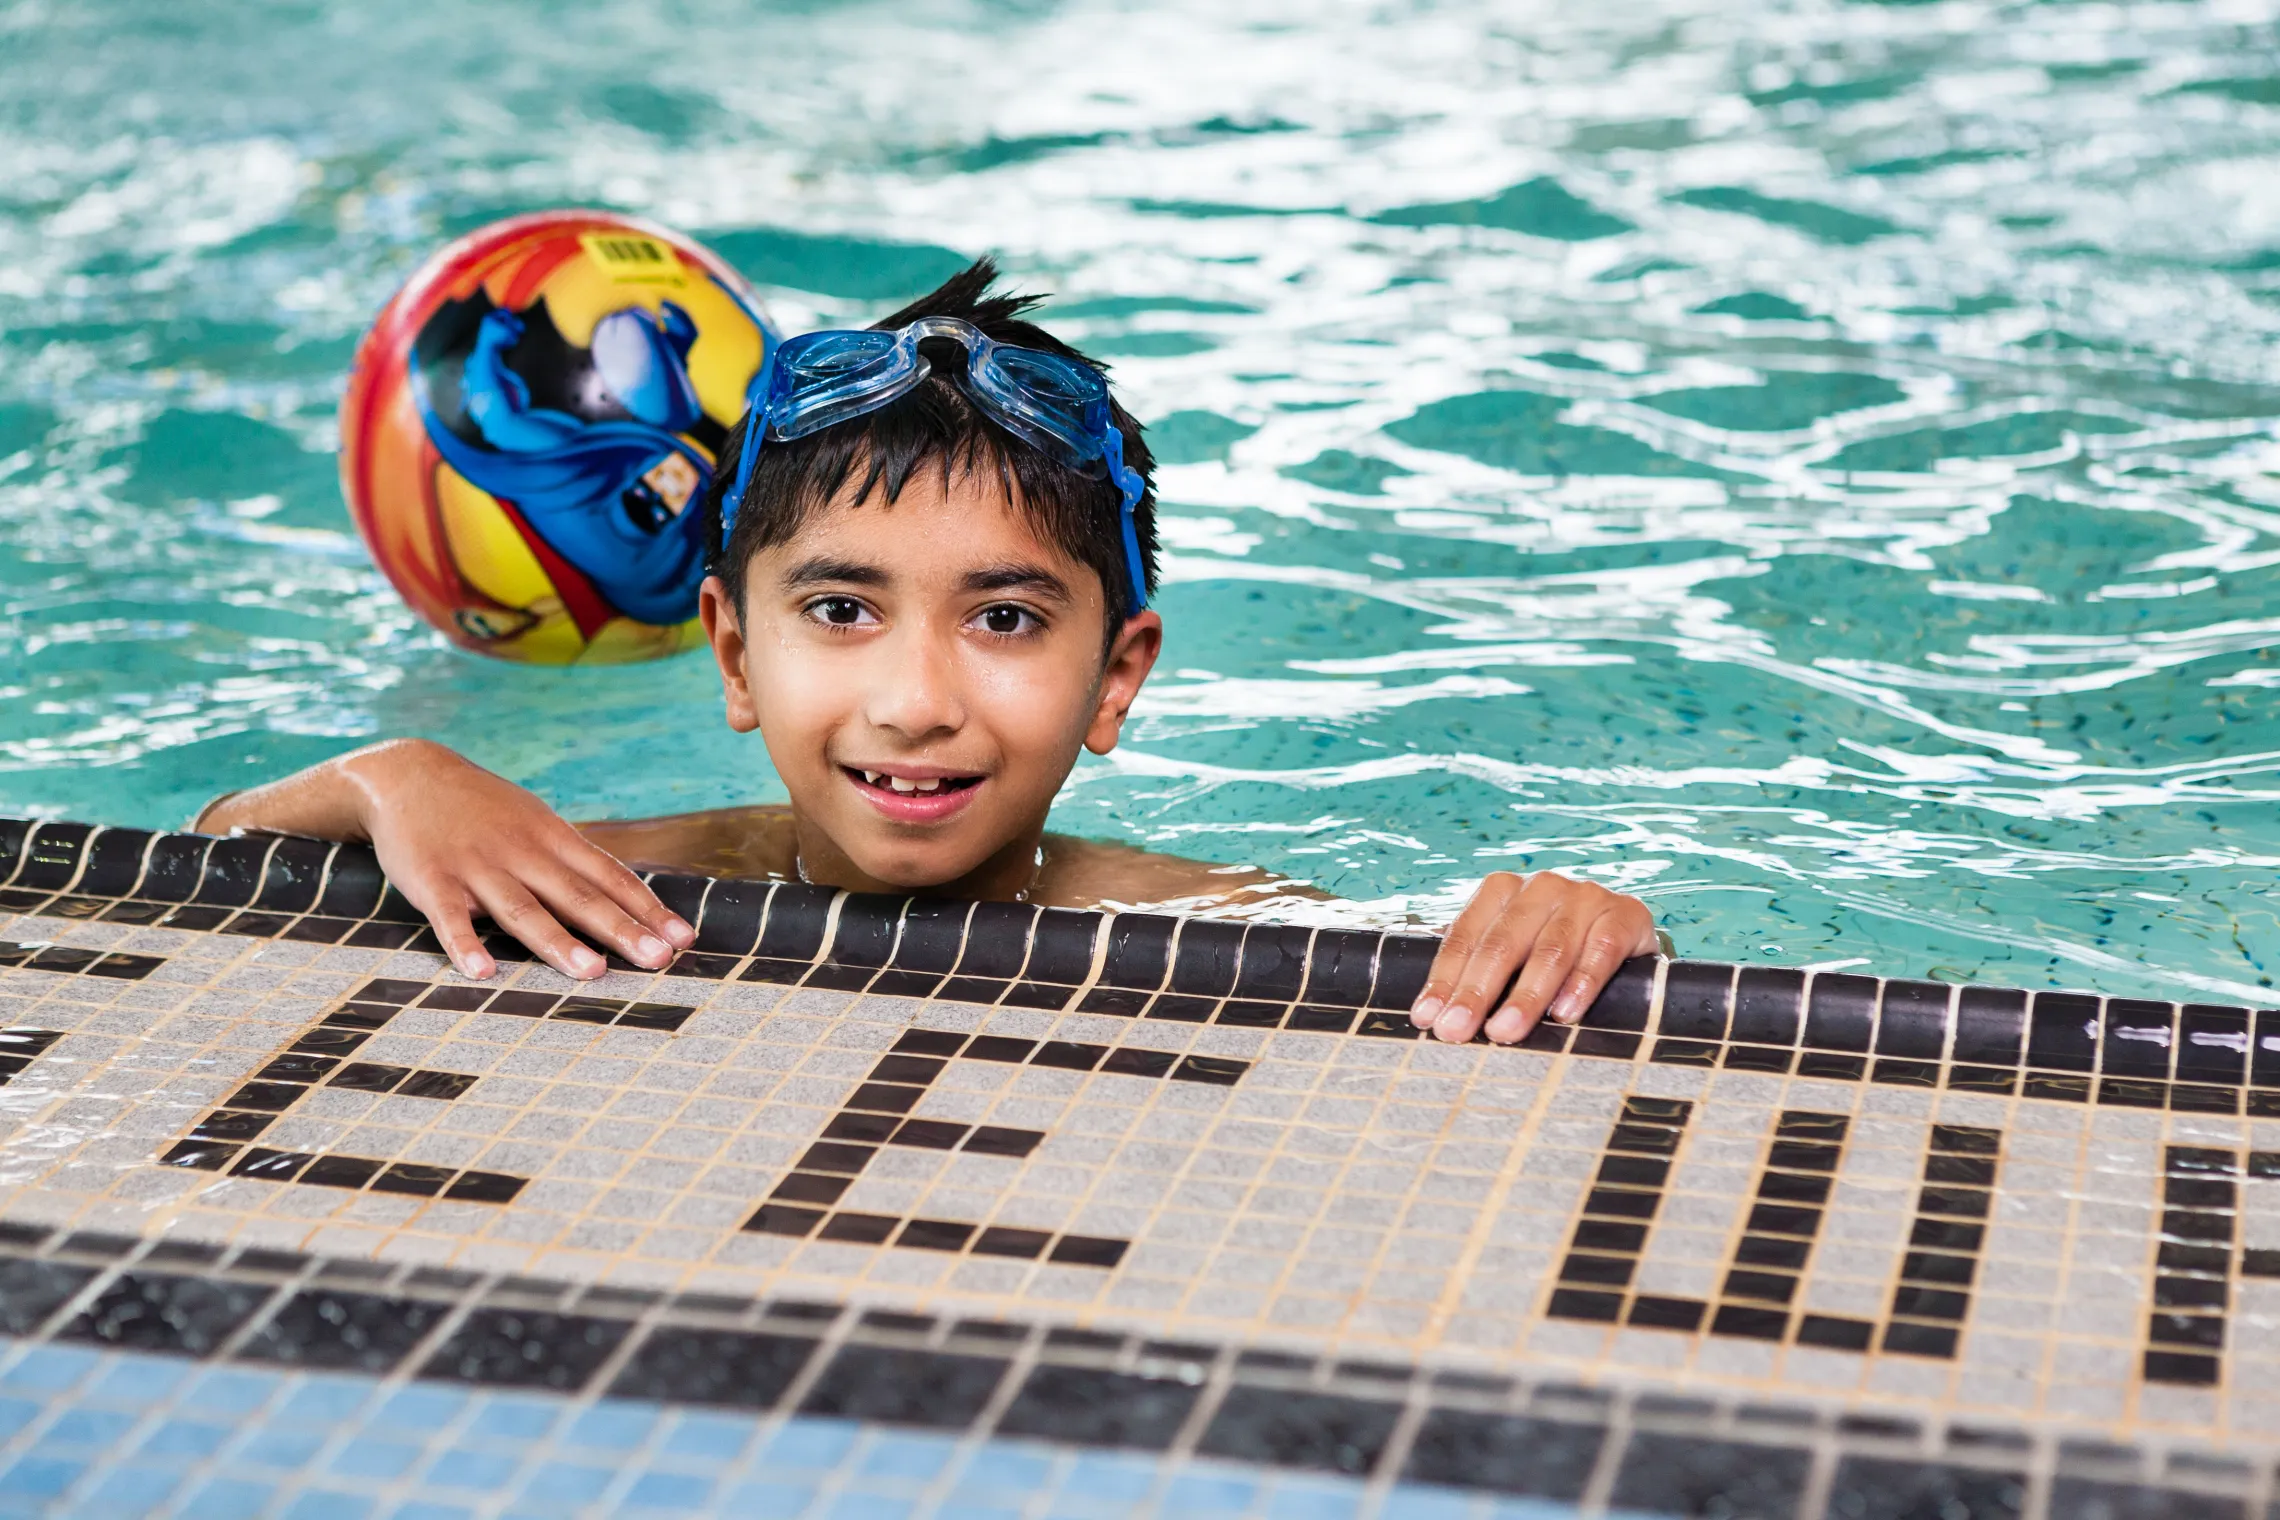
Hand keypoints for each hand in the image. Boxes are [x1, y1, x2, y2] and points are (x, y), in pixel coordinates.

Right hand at [204, 739, 693, 981]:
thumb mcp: (535, 821)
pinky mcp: (431, 881)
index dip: (648, 909)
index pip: (610, 877)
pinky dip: (465, 944)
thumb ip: (573, 859)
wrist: (407, 773)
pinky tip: (484, 972)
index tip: (685, 938)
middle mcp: (522, 852)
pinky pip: (450, 918)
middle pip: (578, 896)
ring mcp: (477, 866)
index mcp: (552, 838)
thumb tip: (628, 896)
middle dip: (622, 930)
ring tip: (592, 972)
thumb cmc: (483, 809)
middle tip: (661, 960)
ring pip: (523, 910)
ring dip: (558, 942)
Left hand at [1410, 871, 1657, 1044]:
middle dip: (1476, 992)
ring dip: (1525, 996)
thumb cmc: (1555, 954)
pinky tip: (1565, 1013)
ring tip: (1504, 1032)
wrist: (1627, 940)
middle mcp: (1541, 887)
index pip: (1465, 937)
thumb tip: (1432, 1016)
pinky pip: (1601, 949)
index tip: (1427, 1019)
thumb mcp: (1514, 955)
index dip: (1444, 979)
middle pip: (1502, 944)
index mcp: (1502, 890)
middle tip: (1456, 1031)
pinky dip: (1582, 983)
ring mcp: (1585, 897)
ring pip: (1550, 950)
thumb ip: (1479, 973)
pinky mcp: (1625, 914)